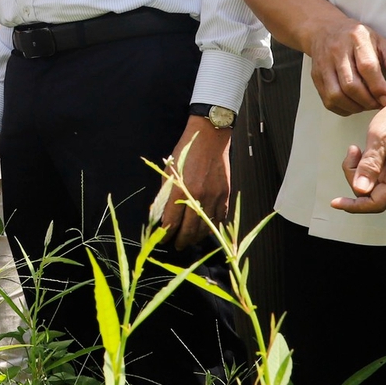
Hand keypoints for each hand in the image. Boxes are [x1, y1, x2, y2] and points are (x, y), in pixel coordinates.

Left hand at [158, 116, 230, 248]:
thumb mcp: (169, 172)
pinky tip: (206, 230)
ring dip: (197, 237)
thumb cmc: (186, 153)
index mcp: (180, 190)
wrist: (209, 139)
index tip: (163, 238)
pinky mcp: (225, 195)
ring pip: (206, 227)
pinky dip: (213, 226)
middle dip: (182, 240)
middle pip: (190, 229)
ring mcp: (214, 197)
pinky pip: (220, 218)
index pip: (172, 221)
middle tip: (178, 246)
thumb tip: (160, 214)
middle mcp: (198, 197)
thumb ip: (165, 194)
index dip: (167, 234)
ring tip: (190, 240)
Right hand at [306, 15, 385, 115]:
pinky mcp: (316, 76)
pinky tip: (353, 105)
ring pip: (337, 95)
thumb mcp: (381, 44)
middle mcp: (337, 51)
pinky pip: (328, 100)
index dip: (379, 88)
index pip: (367, 67)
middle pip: (351, 85)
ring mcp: (323, 65)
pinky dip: (343, 108)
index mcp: (357, 39)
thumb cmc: (358, 39)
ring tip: (367, 105)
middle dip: (368, 101)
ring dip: (355, 106)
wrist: (325, 30)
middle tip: (379, 104)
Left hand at [332, 96, 385, 213]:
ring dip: (359, 169)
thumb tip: (360, 189)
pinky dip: (365, 166)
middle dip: (355, 176)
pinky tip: (364, 151)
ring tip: (358, 148)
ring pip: (372, 184)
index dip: (354, 205)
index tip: (336, 202)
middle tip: (353, 151)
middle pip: (371, 193)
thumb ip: (370, 164)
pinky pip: (376, 175)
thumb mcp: (381, 138)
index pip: (377, 203)